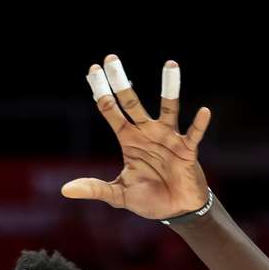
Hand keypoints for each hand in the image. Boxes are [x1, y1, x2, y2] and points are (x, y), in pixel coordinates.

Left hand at [62, 54, 210, 219]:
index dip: (101, 92)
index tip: (92, 71)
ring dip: (169, 88)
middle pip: (131, 102)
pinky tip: (203, 111)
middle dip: (120, 82)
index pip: (111, 110)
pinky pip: (193, 134)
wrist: (177, 211)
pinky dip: (198, 124)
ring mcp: (168, 138)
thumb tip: (65, 190)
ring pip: (168, 108)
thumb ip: (95, 188)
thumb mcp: (119, 195)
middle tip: (111, 58)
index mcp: (129, 139)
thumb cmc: (149, 199)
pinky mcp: (187, 150)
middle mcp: (147, 132)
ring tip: (170, 64)